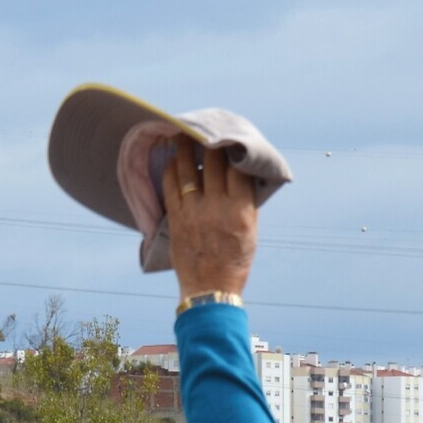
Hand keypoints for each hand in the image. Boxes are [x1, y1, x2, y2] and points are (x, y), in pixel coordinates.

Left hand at [163, 138, 257, 297]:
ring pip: (189, 167)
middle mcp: (217, 207)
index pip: (237, 167)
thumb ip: (246, 203)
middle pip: (214, 162)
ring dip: (186, 147)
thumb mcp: (251, 232)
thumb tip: (240, 176)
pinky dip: (173, 168)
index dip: (233, 149)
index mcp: (241, 210)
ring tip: (184, 135)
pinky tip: (175, 160)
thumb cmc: (235, 262)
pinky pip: (171, 183)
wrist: (210, 290)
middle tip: (206, 132)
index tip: (230, 140)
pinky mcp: (176, 217)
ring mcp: (194, 211)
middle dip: (211, 143)